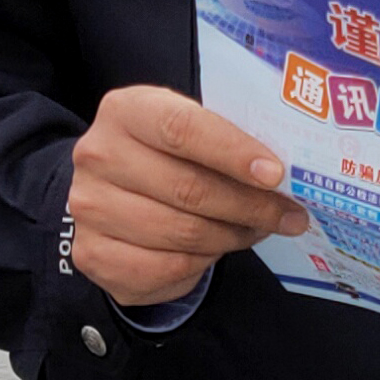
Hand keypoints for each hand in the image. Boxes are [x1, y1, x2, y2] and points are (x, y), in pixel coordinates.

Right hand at [68, 84, 307, 312]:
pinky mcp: (93, 254)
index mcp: (125, 111)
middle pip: (188, 188)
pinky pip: (166, 268)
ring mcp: (90, 209)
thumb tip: (282, 173)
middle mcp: (98, 156)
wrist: (108, 191)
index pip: (182, 129)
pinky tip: (217, 249)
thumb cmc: (164, 155)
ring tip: (257, 230)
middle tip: (289, 215)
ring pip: (182, 233)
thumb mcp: (188, 128)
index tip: (275, 174)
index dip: (233, 152)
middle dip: (250, 205)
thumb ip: (225, 138)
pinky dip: (202, 263)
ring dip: (232, 235)